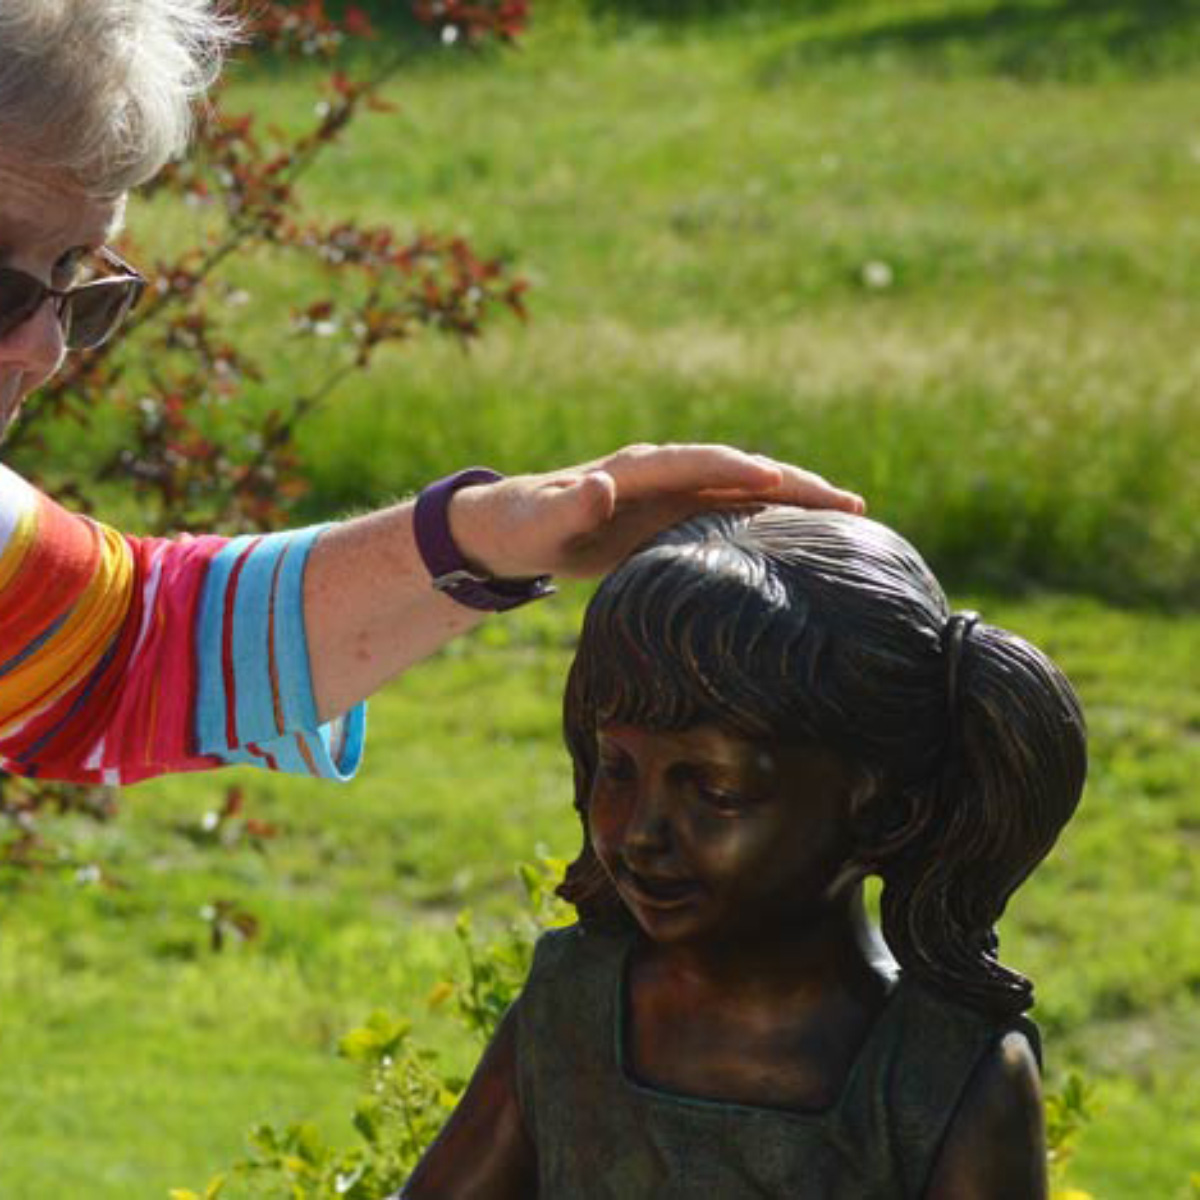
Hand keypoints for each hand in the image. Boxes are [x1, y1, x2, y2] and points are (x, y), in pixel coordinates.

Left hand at [448, 442, 865, 579]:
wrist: (514, 526)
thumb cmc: (524, 524)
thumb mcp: (539, 521)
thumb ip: (569, 506)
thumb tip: (602, 485)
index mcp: (637, 470)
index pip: (698, 463)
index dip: (739, 470)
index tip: (780, 483)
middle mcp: (665, 474)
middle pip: (740, 470)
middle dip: (794, 484)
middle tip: (850, 505)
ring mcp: (675, 493)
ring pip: (748, 489)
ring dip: (797, 500)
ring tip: (851, 516)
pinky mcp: (678, 515)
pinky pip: (736, 512)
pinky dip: (774, 520)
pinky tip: (807, 538)